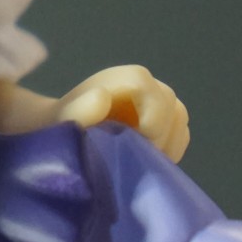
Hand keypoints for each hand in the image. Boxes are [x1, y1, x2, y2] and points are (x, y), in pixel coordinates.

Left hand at [55, 65, 189, 162]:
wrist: (65, 135)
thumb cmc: (62, 126)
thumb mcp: (63, 121)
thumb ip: (78, 110)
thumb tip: (103, 98)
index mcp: (116, 79)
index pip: (144, 84)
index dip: (151, 112)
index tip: (142, 139)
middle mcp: (140, 86)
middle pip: (168, 101)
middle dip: (161, 133)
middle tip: (141, 157)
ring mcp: (153, 103)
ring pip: (178, 117)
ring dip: (169, 142)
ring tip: (146, 161)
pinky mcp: (161, 121)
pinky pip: (179, 132)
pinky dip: (172, 149)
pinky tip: (151, 162)